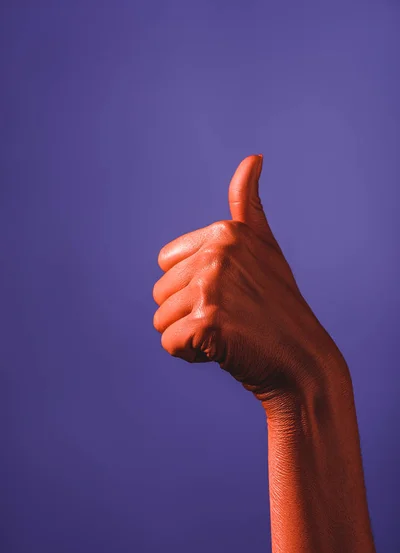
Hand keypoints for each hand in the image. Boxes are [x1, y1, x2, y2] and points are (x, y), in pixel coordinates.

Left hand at [152, 155, 344, 411]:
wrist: (302, 360)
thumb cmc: (278, 306)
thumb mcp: (264, 248)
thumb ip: (248, 205)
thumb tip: (253, 157)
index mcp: (225, 233)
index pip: (166, 264)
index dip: (191, 288)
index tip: (230, 294)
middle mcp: (218, 254)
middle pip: (160, 293)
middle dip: (189, 314)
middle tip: (231, 318)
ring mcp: (213, 287)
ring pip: (162, 321)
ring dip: (189, 336)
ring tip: (229, 334)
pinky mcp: (208, 323)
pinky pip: (171, 344)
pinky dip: (192, 355)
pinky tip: (225, 351)